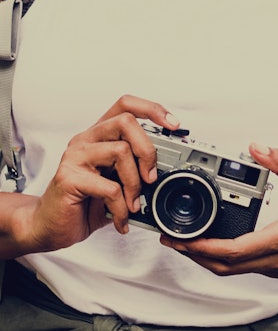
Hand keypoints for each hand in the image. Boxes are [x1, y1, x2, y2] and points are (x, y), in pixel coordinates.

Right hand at [22, 95, 179, 253]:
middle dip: (148, 150)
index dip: (152, 109)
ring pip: (120, 151)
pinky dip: (121, 208)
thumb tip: (164, 173)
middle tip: (152, 177)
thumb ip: (133, 171)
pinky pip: (109, 187)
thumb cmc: (83, 202)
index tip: (173, 125)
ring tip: (134, 205)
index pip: (125, 105)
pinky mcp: (68, 177)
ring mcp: (75, 156)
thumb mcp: (114, 181)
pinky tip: (120, 219)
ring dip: (135, 183)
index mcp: (98, 134)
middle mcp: (85, 139)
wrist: (49, 225)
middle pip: (126, 122)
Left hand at [160, 145, 277, 277]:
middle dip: (195, 255)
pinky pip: (244, 268)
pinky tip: (214, 245)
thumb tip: (257, 147)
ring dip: (207, 259)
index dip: (204, 247)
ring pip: (234, 270)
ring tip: (185, 242)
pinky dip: (224, 259)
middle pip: (226, 266)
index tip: (182, 239)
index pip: (234, 250)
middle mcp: (277, 259)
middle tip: (172, 240)